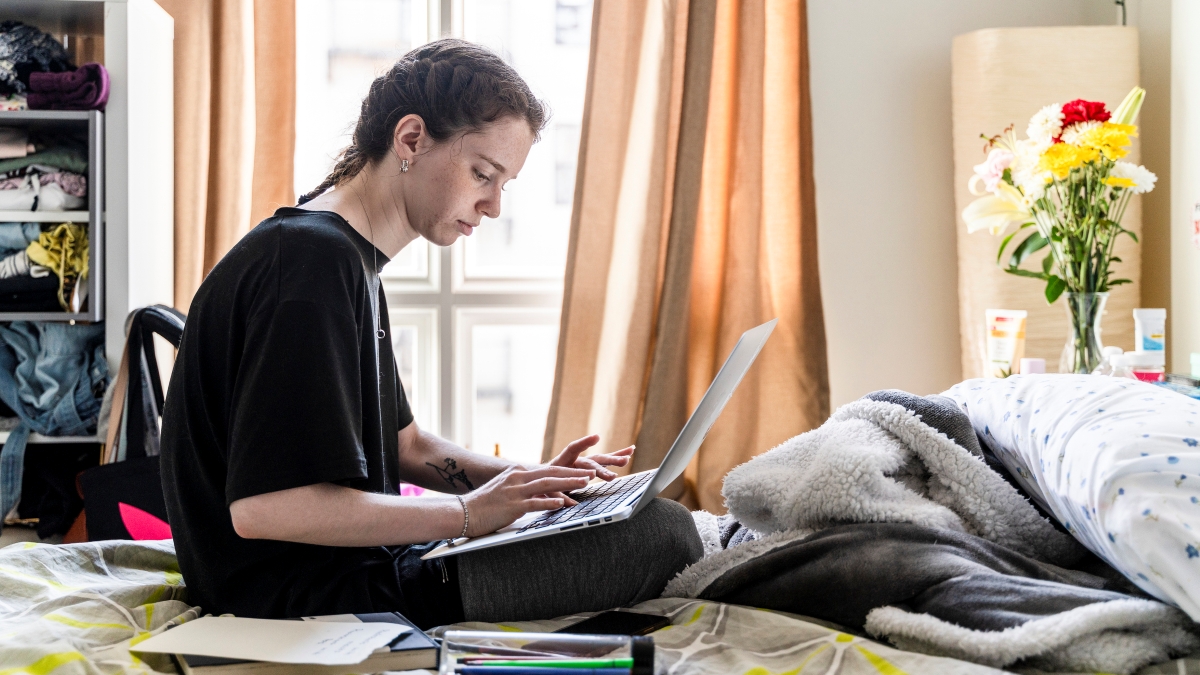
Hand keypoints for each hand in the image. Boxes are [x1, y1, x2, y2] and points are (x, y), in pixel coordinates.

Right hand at [460, 465, 594, 536]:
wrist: (463, 512)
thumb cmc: (484, 504)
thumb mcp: (505, 489)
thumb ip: (521, 487)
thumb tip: (538, 492)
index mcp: (517, 473)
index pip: (548, 469)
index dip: (568, 471)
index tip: (584, 472)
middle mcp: (517, 478)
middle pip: (552, 473)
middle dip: (574, 473)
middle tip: (591, 474)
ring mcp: (515, 491)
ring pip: (547, 484)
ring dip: (568, 483)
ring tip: (584, 483)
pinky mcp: (511, 506)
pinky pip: (534, 503)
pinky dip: (549, 502)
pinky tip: (562, 503)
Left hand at [544, 435, 634, 504]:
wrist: (543, 480)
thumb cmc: (543, 485)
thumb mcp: (547, 492)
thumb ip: (557, 496)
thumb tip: (571, 504)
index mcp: (562, 461)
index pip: (572, 449)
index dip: (583, 443)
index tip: (596, 440)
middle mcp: (576, 460)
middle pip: (590, 461)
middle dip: (601, 468)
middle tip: (611, 477)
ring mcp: (585, 463)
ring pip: (600, 460)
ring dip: (614, 459)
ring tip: (626, 460)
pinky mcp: (591, 468)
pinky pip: (605, 462)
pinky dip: (618, 456)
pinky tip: (630, 451)